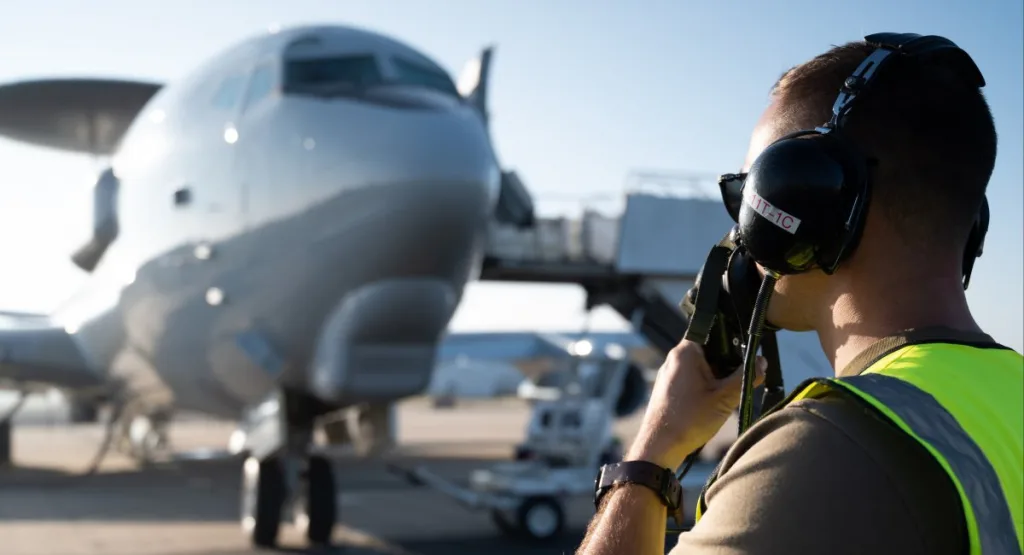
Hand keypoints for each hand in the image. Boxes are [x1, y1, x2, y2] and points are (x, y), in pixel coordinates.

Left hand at [626, 339, 764, 468]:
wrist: (660, 446)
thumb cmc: (689, 420)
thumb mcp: (725, 397)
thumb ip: (746, 376)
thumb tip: (761, 361)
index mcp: (686, 352)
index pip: (712, 331)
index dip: (732, 341)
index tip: (744, 356)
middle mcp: (675, 358)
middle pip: (709, 351)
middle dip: (726, 365)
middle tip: (737, 382)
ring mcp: (670, 373)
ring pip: (702, 367)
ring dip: (717, 379)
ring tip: (723, 397)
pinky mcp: (668, 388)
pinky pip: (692, 379)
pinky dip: (705, 388)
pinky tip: (710, 405)